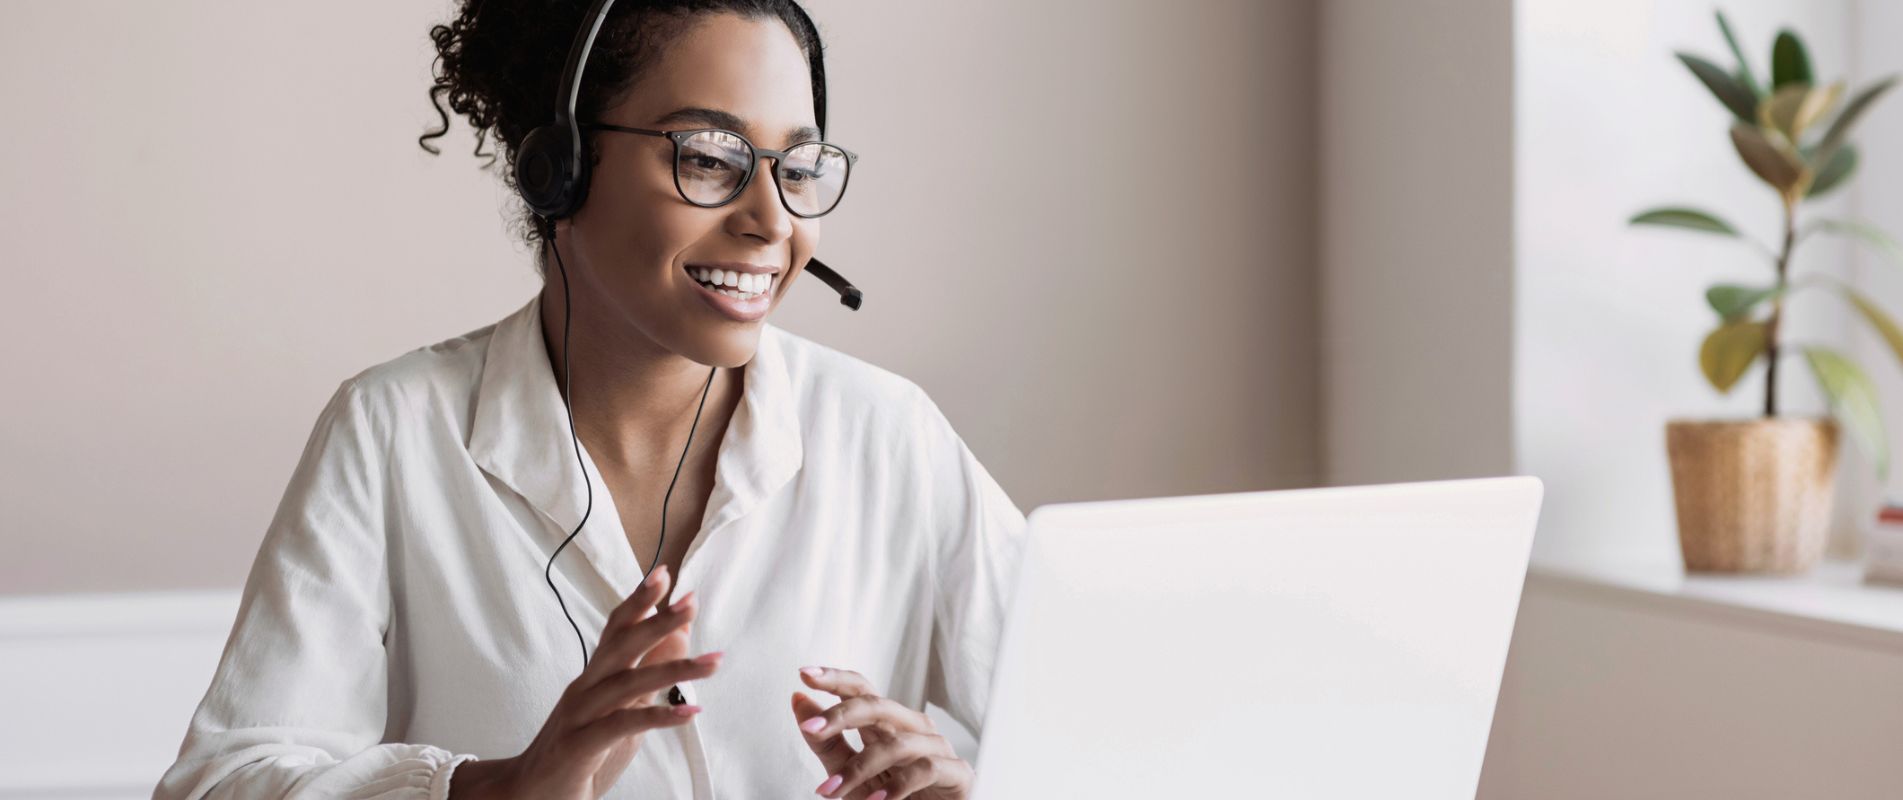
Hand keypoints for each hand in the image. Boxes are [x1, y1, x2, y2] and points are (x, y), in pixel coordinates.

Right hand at [450, 565, 720, 799]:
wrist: (528, 793)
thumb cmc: (578, 752)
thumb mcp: (619, 711)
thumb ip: (646, 677)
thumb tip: (680, 639)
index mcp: (593, 678)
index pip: (616, 630)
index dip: (640, 603)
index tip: (667, 576)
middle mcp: (584, 689)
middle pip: (620, 645)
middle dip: (656, 621)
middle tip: (690, 601)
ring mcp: (579, 716)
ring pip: (628, 684)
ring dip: (674, 670)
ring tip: (714, 662)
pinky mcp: (579, 746)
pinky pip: (622, 726)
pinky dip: (657, 716)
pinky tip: (690, 711)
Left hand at [789, 666, 972, 799]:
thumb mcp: (850, 774)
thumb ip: (827, 742)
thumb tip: (798, 699)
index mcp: (887, 723)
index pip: (862, 690)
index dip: (836, 678)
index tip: (805, 673)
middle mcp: (913, 728)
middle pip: (878, 706)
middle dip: (841, 715)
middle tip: (810, 729)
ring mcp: (937, 748)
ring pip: (897, 744)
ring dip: (859, 769)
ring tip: (831, 791)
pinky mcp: (957, 773)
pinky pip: (925, 770)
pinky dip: (897, 787)